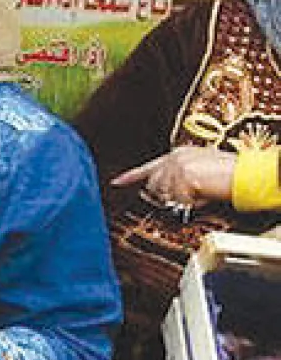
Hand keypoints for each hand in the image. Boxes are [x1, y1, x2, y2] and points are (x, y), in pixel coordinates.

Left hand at [113, 145, 234, 207]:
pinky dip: (189, 204)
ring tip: (198, 196)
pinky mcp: (183, 179)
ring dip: (179, 201)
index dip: (131, 176)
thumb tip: (164, 194)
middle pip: (154, 186)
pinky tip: (201, 199)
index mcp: (177, 154)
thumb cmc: (228, 173)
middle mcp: (173, 159)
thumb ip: (179, 177)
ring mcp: (177, 169)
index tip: (116, 182)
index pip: (147, 167)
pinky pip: (178, 201)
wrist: (244, 174)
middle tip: (182, 199)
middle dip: (163, 197)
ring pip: (164, 195)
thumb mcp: (200, 169)